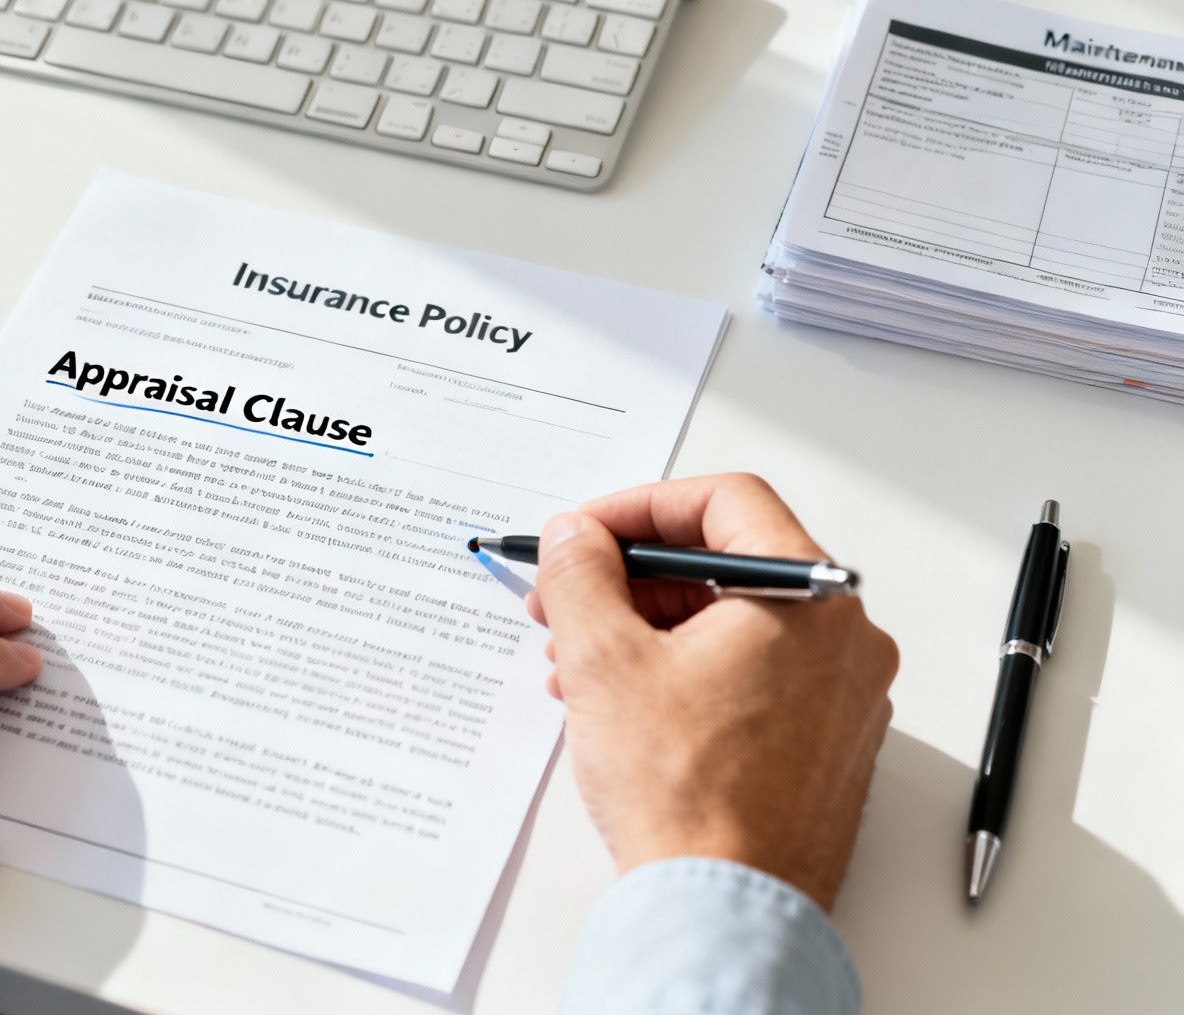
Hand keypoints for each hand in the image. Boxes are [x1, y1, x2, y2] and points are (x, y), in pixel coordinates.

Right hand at [526, 474, 898, 909]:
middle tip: (566, 598)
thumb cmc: (687, 794)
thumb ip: (583, 575)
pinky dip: (683, 674)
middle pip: (728, 565)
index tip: (587, 533)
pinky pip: (749, 678)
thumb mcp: (605, 658)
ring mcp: (840, 697)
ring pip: (733, 626)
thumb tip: (576, 538)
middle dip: (631, 578)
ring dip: (646, 630)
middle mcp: (843, 641)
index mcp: (810, 599)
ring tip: (576, 664)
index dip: (640, 507)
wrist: (725, 907)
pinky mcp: (823, 745)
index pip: (727, 502)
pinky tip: (619, 705)